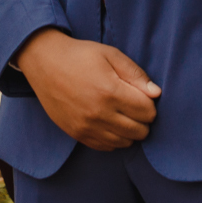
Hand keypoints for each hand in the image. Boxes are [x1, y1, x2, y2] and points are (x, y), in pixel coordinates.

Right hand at [16, 29, 160, 150]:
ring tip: (123, 113)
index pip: (147, 111)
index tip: (143, 95)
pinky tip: (110, 122)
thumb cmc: (81, 55)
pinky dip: (114, 138)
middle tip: (135, 105)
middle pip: (139, 131)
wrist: (45, 63)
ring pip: (124, 142)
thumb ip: (135, 74)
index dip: (150, 104)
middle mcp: (99, 113)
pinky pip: (106, 147)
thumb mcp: (111, 55)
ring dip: (129, 131)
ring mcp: (86, 127)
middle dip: (143, 119)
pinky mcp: (77, 134)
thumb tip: (156, 94)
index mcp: (110, 91)